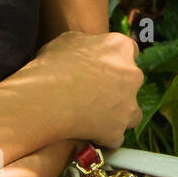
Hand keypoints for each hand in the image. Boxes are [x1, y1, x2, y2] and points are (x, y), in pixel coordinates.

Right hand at [34, 30, 143, 147]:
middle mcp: (132, 74)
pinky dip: (103, 136)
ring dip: (117, 113)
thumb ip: (87, 43)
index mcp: (121, 47)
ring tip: (93, 116)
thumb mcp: (67, 41)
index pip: (130, 51)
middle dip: (117, 87)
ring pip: (131, 111)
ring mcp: (128, 105)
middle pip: (132, 81)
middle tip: (93, 93)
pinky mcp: (118, 130)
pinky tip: (86, 131)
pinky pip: (115, 135)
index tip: (102, 68)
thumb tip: (86, 50)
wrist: (44, 98)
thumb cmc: (52, 66)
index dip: (114, 60)